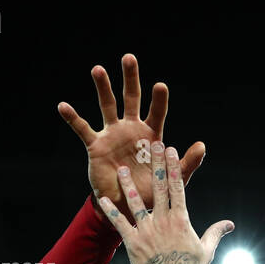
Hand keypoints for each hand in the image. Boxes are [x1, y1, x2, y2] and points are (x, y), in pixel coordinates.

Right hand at [58, 53, 206, 216]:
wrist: (127, 205)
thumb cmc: (152, 191)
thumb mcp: (171, 179)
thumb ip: (186, 163)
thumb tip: (202, 145)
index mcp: (151, 137)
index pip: (157, 114)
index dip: (159, 101)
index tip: (160, 86)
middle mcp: (131, 130)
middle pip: (131, 99)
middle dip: (131, 79)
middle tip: (129, 58)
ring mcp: (113, 135)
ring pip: (107, 106)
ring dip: (103, 88)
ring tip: (98, 69)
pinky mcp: (96, 145)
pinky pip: (83, 129)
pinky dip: (73, 118)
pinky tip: (63, 106)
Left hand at [98, 145, 233, 263]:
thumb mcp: (206, 250)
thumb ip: (216, 233)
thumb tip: (229, 224)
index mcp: (181, 220)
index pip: (177, 188)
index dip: (173, 167)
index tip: (170, 151)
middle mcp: (163, 221)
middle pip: (158, 187)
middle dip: (155, 164)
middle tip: (151, 145)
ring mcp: (146, 231)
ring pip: (136, 202)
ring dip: (128, 185)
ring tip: (122, 169)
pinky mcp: (132, 243)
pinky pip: (119, 224)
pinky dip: (110, 211)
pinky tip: (102, 199)